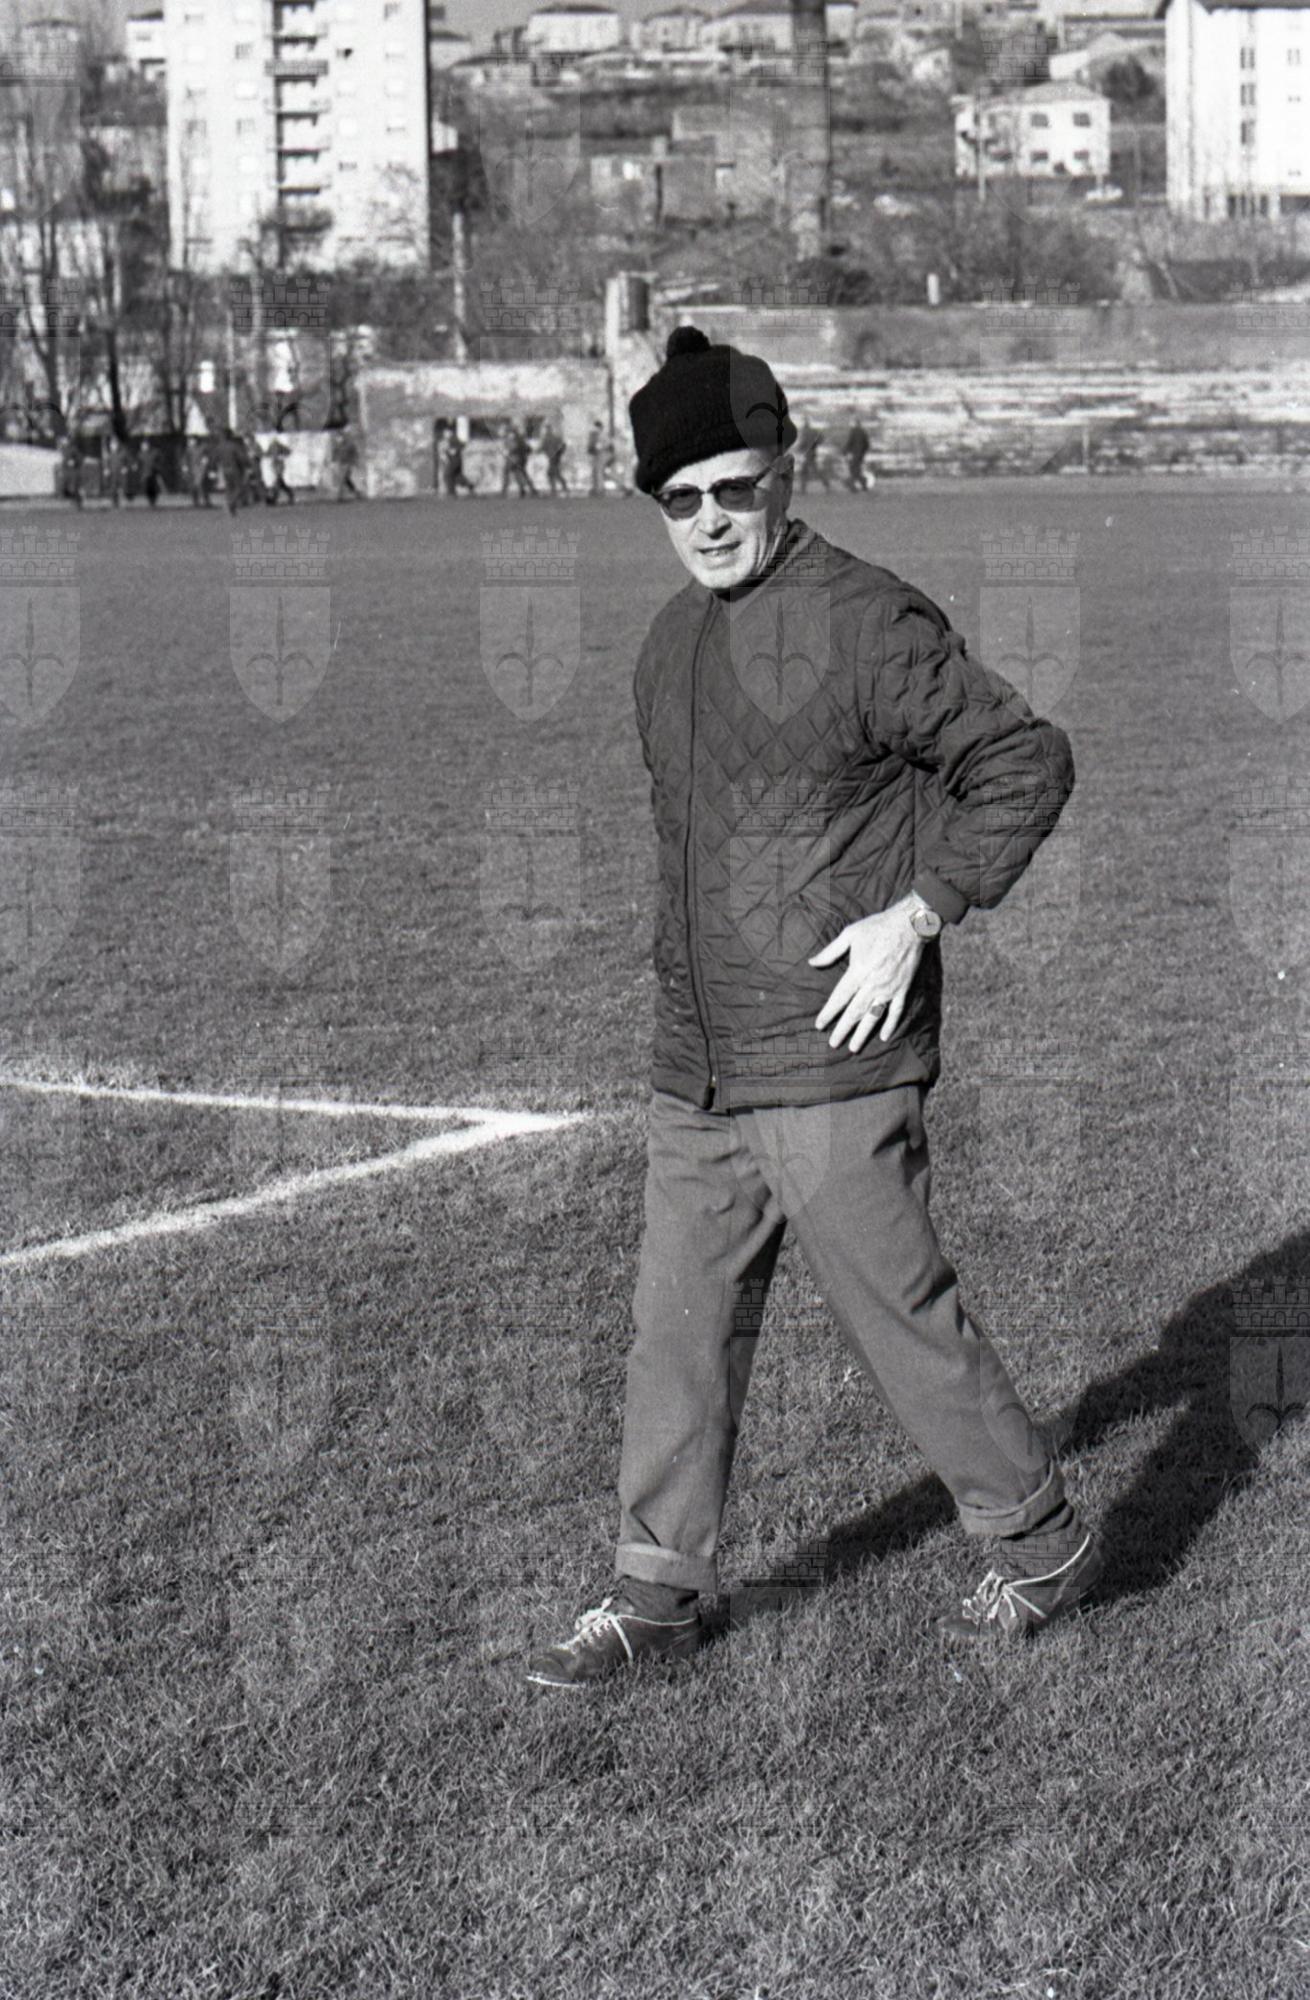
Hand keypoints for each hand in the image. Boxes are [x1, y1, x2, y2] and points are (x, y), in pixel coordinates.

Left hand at [809, 900, 924, 1052]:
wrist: (910, 924)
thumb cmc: (877, 927)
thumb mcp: (850, 934)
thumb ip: (830, 952)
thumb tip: (812, 962)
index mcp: (858, 971)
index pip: (840, 998)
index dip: (829, 1013)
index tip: (819, 1025)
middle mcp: (873, 983)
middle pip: (855, 1012)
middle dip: (843, 1029)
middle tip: (833, 1043)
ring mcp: (889, 988)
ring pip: (874, 1016)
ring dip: (863, 1033)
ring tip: (853, 1047)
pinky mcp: (903, 988)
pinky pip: (896, 1011)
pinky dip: (890, 1025)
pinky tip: (883, 1036)